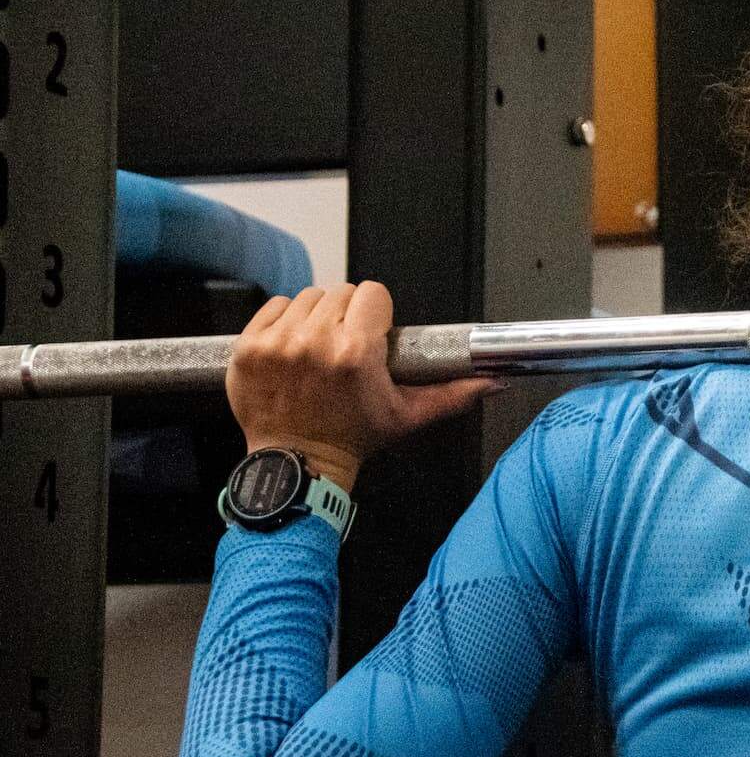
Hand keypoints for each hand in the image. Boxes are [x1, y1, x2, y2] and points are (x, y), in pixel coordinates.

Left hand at [226, 281, 499, 491]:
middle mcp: (315, 343)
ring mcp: (277, 344)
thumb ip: (454, 394)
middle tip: (346, 346)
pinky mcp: (249, 347)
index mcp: (356, 354)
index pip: (372, 293)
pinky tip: (292, 347)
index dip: (376, 312)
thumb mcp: (409, 415)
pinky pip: (273, 306)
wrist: (299, 464)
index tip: (373, 333)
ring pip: (307, 297)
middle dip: (348, 315)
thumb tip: (494, 381)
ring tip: (319, 349)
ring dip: (316, 317)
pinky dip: (283, 321)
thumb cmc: (354, 438)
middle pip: (340, 292)